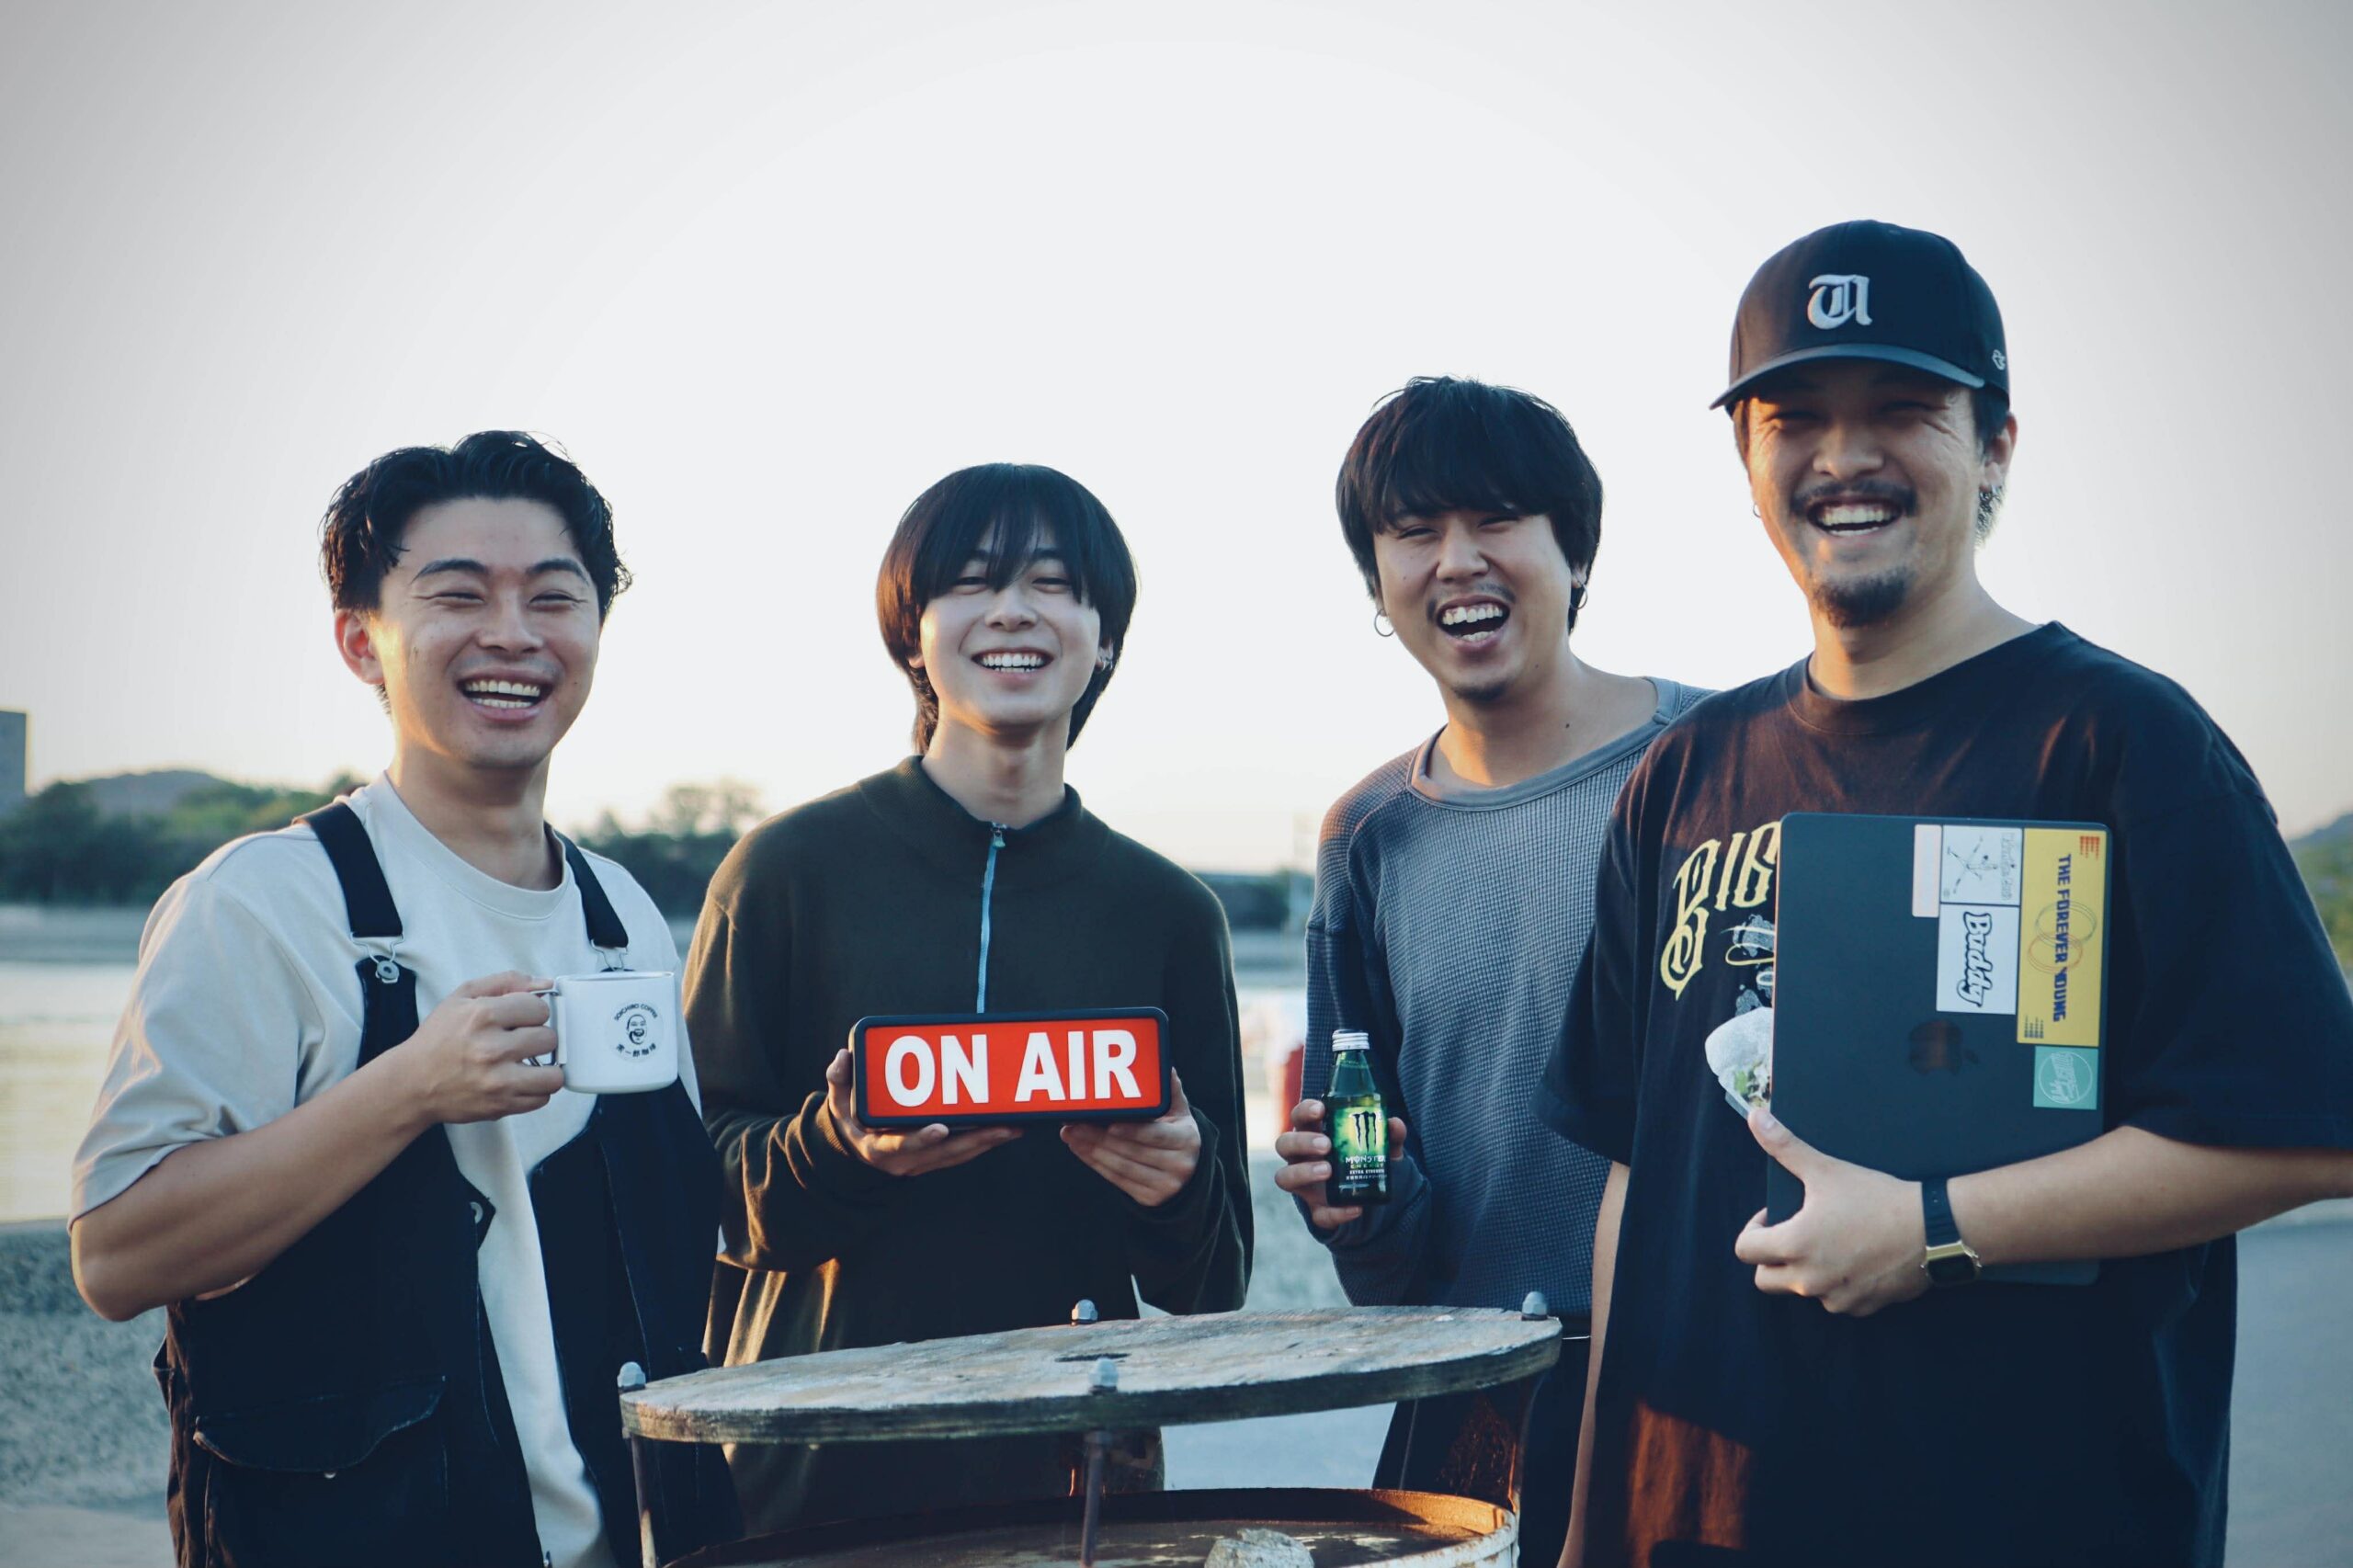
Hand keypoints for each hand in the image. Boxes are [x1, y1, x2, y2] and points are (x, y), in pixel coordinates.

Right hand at [390, 972, 566, 1128]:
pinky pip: (542, 1098)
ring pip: (554, 1074)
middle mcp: (492, 1049)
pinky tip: (520, 1081)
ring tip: (529, 1064)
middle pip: (550, 1039)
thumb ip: (506, 983)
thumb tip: (545, 983)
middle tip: (522, 1042)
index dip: (533, 1013)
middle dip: (539, 1038)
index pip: (540, 1008)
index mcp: (483, 1016)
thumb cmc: (437, 1040)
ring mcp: (498, 1081)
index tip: (522, 1019)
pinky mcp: (501, 1105)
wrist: (411, 1083)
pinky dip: (536, 1090)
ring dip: (545, 1068)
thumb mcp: (462, 997)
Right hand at [823, 1048, 1020, 1175]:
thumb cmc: (852, 1122)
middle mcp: (906, 1161)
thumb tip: (845, 1057)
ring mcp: (924, 1162)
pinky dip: (986, 1141)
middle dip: (977, 1140)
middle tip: (1005, 1125)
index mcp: (879, 1148)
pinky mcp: (938, 1158)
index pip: (902, 1145)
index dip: (921, 1138)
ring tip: (1016, 1125)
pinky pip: (965, 1151)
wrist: (858, 1151)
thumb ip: (840, 1079)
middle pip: (946, 1152)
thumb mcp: (839, 1103)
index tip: (941, 1127)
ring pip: (961, 1154)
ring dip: (990, 1141)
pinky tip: (1006, 1127)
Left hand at [1060, 1071, 1201, 1206]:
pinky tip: (1079, 1149)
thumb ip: (1171, 1091)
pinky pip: (1117, 1180)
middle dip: (1098, 1137)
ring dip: (1091, 1150)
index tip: (1109, 1124)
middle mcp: (1179, 1165)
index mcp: (1186, 1140)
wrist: (1189, 1174)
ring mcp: (1164, 1185)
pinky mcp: (1149, 1198)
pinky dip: (1095, 1163)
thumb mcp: (1181, 1114)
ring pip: (1121, 1167)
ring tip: (1070, 1134)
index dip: (1132, 1131)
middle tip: (1074, 1123)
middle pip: (1131, 1151)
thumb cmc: (1177, 1135)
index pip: (1156, 1135)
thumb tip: (1163, 1067)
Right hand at [1272, 1098, 1407, 1228]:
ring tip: (1327, 1170)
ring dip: (1303, 1172)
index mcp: (1313, 1134)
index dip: (1304, 1111)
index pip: (1299, 1117)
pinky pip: (1319, 1214)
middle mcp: (1302, 1157)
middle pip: (1284, 1144)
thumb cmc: (1366, 1159)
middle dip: (1302, 1142)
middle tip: (1326, 1145)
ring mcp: (1305, 1185)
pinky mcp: (1317, 1210)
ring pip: (1284, 1177)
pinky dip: (1336, 1213)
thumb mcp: (1381, 1146)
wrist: (1373, 1197)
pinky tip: (1355, 1208)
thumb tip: (1394, 1124)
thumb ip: (1388, 1135)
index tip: (1321, 1110)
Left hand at [1733, 1107, 1926, 1315]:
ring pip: (1801, 1290)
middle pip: (1765, 1280)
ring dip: (1804, 1272)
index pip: (1744, 1250)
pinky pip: (1836, 1300)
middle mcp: (1809, 1280)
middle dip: (1770, 1258)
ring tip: (1827, 1243)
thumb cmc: (1876, 1198)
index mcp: (1794, 1246)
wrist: (1934, 1230)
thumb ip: (1784, 1146)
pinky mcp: (1862, 1307)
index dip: (1753, 1230)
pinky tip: (1854, 1259)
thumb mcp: (1825, 1169)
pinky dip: (1837, 1284)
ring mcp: (1836, 1298)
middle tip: (1793, 1233)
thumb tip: (1754, 1117)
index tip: (1773, 1215)